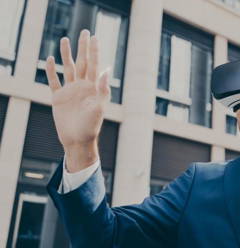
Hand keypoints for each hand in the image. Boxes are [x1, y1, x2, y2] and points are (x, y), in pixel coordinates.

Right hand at [45, 29, 109, 171]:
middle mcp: (82, 86)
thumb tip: (107, 69)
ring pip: (68, 68)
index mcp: (93, 87)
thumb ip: (103, 88)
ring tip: (64, 40)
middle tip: (84, 31)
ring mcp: (70, 91)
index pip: (94, 64)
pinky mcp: (58, 98)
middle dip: (82, 47)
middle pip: (82, 62)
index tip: (95, 37)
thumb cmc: (91, 126)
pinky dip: (51, 71)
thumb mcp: (99, 107)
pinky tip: (50, 60)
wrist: (77, 140)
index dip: (94, 50)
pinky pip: (54, 81)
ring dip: (66, 54)